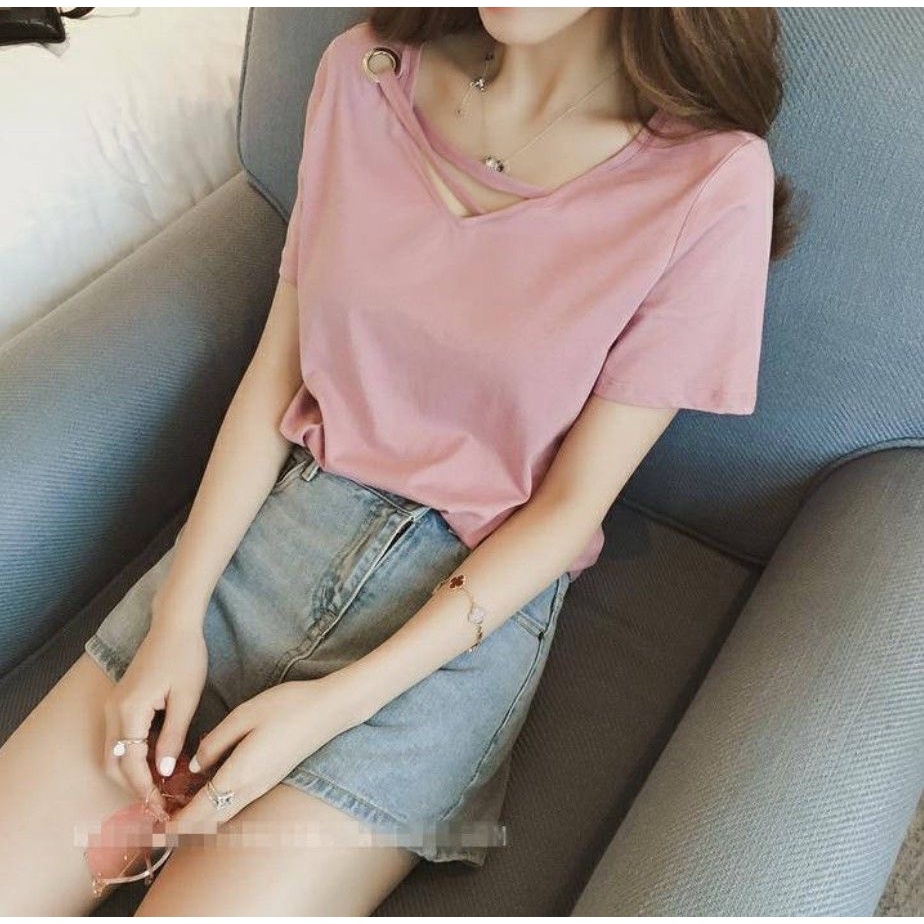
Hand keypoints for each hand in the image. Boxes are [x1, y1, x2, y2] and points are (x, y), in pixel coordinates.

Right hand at [101, 613, 208, 818]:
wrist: (174, 624)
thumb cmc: (185, 656)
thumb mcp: (186, 698)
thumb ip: (173, 735)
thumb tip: (162, 770)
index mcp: (129, 711)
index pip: (131, 763)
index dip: (145, 789)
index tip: (161, 808)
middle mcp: (114, 711)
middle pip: (114, 763)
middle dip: (134, 786)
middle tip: (160, 803)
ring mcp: (114, 706)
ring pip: (114, 753)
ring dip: (132, 772)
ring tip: (160, 786)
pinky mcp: (120, 702)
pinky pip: (120, 738)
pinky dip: (133, 755)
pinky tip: (157, 761)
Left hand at [163, 676, 366, 835]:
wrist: (329, 710)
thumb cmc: (287, 707)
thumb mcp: (244, 716)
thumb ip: (215, 743)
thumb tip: (193, 764)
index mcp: (239, 774)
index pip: (199, 812)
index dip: (174, 824)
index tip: (152, 828)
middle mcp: (250, 788)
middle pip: (209, 821)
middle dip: (182, 826)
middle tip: (157, 820)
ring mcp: (262, 785)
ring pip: (223, 813)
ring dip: (199, 816)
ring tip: (175, 805)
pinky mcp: (269, 778)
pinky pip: (235, 802)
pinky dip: (215, 804)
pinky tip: (205, 787)